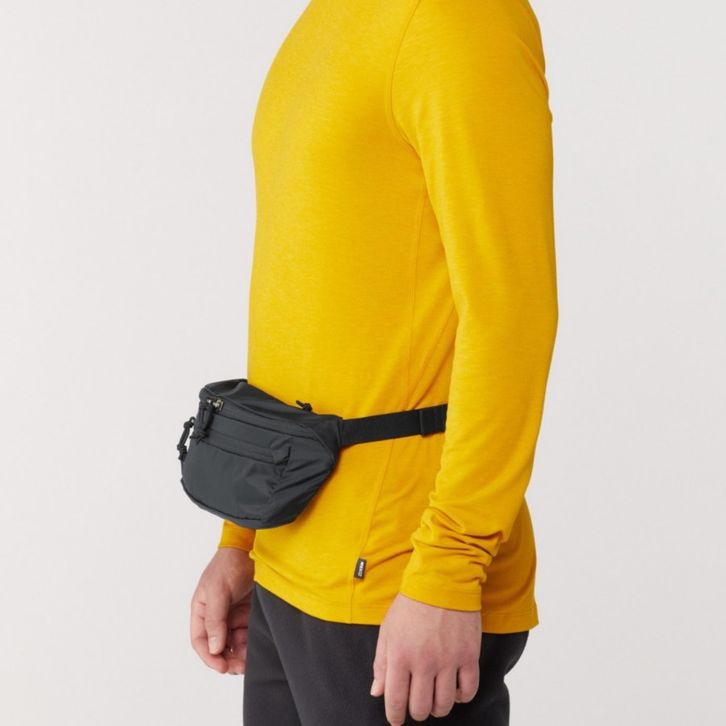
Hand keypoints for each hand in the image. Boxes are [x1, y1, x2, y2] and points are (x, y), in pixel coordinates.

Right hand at [190, 546, 254, 674]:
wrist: (252, 547)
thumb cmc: (229, 564)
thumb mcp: (218, 591)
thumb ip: (214, 619)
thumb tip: (214, 647)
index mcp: (202, 610)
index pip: (200, 640)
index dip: (209, 656)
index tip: (221, 667)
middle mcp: (216, 615)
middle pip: (218, 645)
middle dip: (227, 658)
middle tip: (239, 667)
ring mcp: (232, 614)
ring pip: (233, 643)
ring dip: (240, 653)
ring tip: (249, 658)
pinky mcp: (247, 612)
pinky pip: (247, 634)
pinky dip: (250, 642)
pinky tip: (255, 645)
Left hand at [370, 593, 481, 724]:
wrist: (442, 580)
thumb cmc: (411, 604)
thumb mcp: (388, 629)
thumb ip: (381, 662)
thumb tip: (377, 691)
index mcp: (400, 655)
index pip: (395, 700)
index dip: (395, 716)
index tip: (396, 719)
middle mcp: (423, 662)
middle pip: (420, 707)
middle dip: (416, 712)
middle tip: (416, 705)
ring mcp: (448, 661)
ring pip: (443, 705)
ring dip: (437, 708)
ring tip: (434, 700)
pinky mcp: (469, 656)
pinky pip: (468, 691)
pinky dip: (461, 697)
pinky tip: (454, 690)